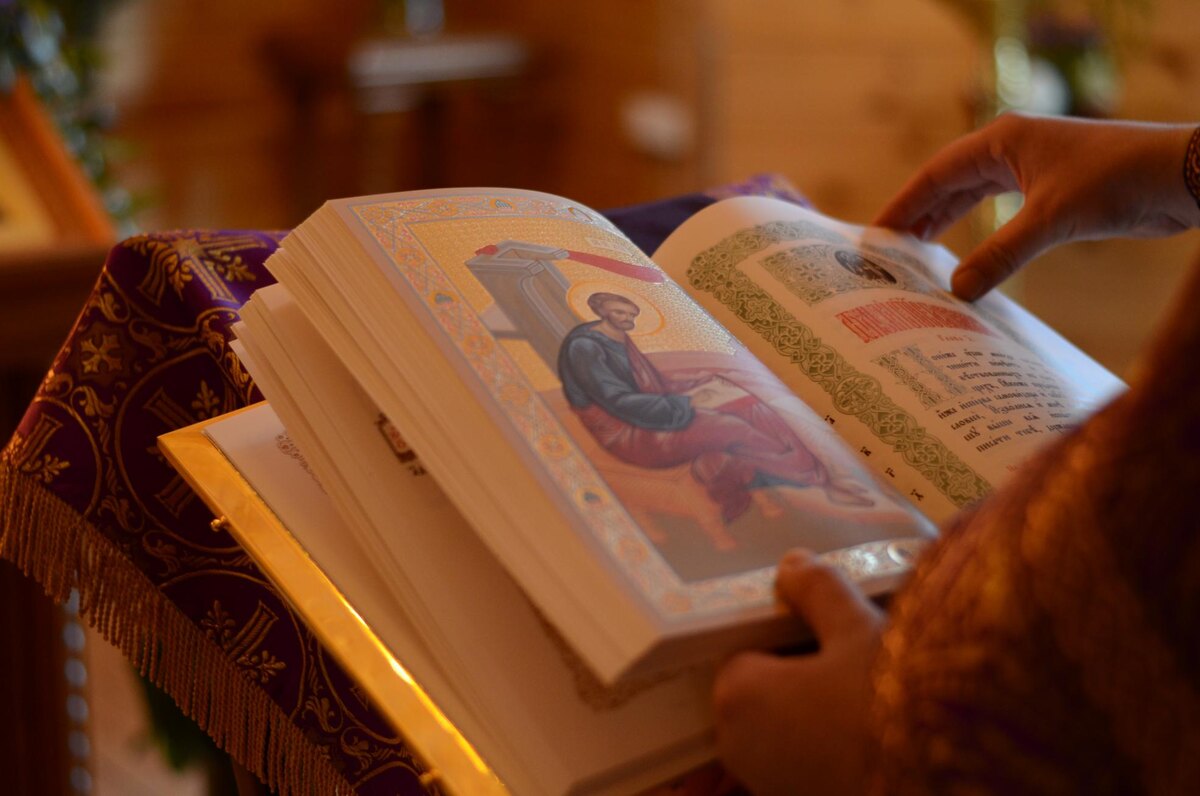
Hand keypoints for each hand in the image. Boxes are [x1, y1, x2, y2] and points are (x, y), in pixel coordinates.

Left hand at [712, 549, 883, 794]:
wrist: (952, 783)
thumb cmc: (893, 701)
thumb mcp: (859, 628)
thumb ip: (818, 591)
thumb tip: (791, 563)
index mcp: (736, 696)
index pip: (745, 651)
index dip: (787, 636)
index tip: (830, 632)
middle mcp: (740, 750)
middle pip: (765, 693)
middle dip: (803, 676)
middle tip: (857, 661)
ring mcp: (772, 786)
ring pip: (790, 731)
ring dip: (822, 714)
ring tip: (876, 696)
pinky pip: (812, 764)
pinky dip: (838, 748)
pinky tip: (882, 736)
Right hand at [874, 113, 1199, 299]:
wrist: (1180, 177)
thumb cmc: (1117, 180)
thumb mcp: (1050, 220)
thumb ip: (1000, 255)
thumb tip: (957, 291)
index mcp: (1003, 140)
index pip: (937, 174)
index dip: (904, 204)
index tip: (876, 233)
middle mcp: (1012, 150)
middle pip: (949, 184)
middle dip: (919, 216)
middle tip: (888, 252)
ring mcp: (1032, 170)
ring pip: (973, 197)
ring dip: (945, 224)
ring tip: (915, 256)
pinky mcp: (1052, 193)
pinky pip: (1000, 213)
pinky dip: (978, 234)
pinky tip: (965, 256)